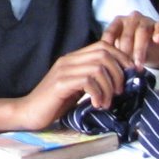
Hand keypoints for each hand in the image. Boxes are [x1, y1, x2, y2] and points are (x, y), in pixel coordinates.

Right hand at [13, 41, 133, 128]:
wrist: (28, 112)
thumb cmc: (54, 103)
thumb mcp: (77, 88)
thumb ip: (92, 79)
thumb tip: (118, 80)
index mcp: (73, 58)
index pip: (104, 46)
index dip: (122, 57)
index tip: (131, 74)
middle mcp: (69, 60)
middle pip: (104, 53)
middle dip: (118, 72)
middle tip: (120, 91)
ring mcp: (63, 71)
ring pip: (98, 68)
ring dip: (109, 87)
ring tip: (106, 102)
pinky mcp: (60, 84)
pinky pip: (87, 81)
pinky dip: (98, 94)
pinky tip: (96, 105)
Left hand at [101, 12, 158, 68]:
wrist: (155, 50)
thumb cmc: (133, 49)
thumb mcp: (121, 50)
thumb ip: (114, 52)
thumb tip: (105, 65)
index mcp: (118, 22)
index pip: (110, 33)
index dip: (109, 48)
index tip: (109, 62)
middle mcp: (131, 18)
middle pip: (126, 36)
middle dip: (125, 54)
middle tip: (125, 68)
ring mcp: (147, 20)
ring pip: (142, 33)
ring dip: (139, 51)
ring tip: (138, 65)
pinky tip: (158, 40)